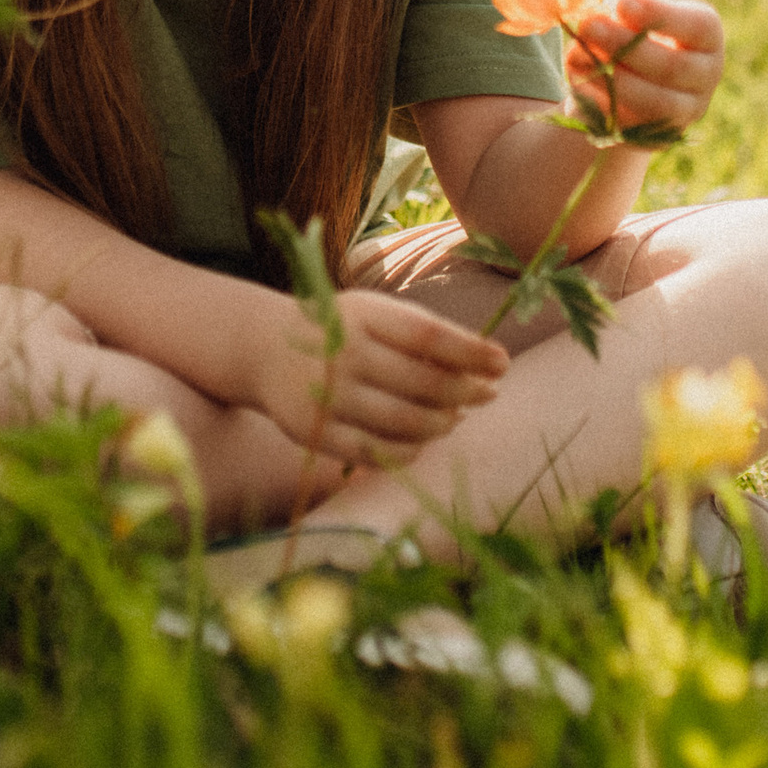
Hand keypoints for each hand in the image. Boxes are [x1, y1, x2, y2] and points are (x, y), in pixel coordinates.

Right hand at [244, 287, 506, 469]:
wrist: (264, 348)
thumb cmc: (340, 329)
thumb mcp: (374, 315)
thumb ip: (423, 335)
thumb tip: (488, 366)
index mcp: (363, 315)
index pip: (429, 336)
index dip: (472, 352)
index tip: (502, 363)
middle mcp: (343, 354)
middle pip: (423, 383)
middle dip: (466, 392)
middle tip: (487, 394)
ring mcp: (329, 396)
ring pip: (406, 422)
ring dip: (442, 424)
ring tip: (454, 417)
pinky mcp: (317, 433)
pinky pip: (379, 452)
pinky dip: (411, 450)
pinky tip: (422, 439)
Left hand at [568, 0, 724, 141]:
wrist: (632, 79)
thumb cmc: (634, 31)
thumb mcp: (632, 15)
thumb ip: (620, 13)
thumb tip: (593, 18)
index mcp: (707, 37)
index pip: (697, 27)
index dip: (659, 14)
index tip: (620, 3)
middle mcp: (707, 75)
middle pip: (674, 67)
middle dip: (626, 47)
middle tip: (589, 26)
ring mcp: (688, 110)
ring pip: (657, 103)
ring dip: (614, 81)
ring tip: (576, 57)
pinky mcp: (661, 137)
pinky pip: (635, 127)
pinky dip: (604, 107)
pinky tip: (578, 88)